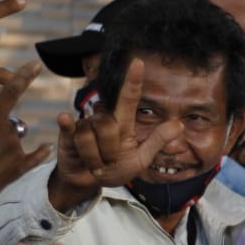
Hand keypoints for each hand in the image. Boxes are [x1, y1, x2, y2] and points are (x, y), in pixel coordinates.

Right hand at [0, 63, 52, 244]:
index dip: (24, 76)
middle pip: (8, 120)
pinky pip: (33, 157)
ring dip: (4, 141)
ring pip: (15, 138)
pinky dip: (38, 153)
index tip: (37, 63)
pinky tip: (46, 148)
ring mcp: (16, 153)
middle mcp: (10, 134)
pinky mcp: (18, 170)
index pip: (11, 91)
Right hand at [48, 58, 182, 210]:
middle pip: (107, 126)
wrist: (89, 181)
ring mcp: (85, 124)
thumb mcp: (141, 159)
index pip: (128, 99)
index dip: (132, 82)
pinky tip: (64, 117)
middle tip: (108, 162)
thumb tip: (179, 124)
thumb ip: (157, 141)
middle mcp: (103, 118)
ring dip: (94, 157)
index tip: (137, 62)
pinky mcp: (68, 134)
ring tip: (95, 162)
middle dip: (109, 151)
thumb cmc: (116, 168)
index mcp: (123, 123)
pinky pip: (69, 127)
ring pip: (89, 136)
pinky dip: (67, 124)